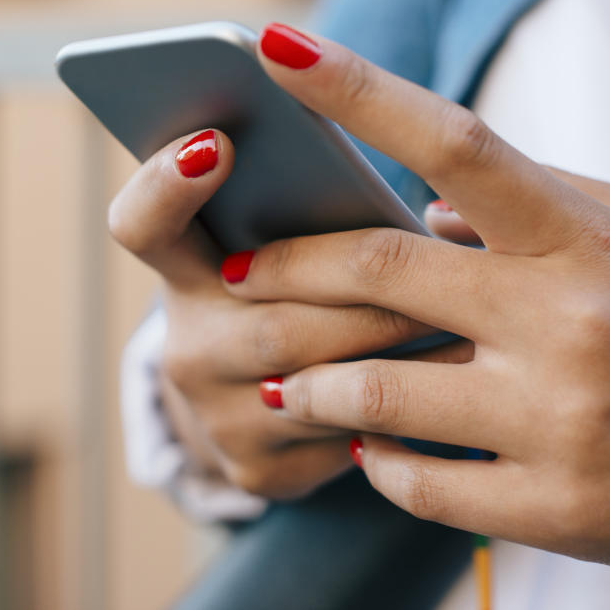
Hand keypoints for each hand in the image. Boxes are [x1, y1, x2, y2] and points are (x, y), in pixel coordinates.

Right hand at [108, 128, 465, 498]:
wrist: (259, 404)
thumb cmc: (297, 289)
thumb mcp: (281, 245)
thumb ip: (303, 204)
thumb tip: (379, 155)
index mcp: (184, 269)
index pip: (142, 225)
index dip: (166, 185)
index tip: (220, 142)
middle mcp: (188, 347)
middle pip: (272, 319)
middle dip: (360, 299)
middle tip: (429, 265)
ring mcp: (218, 415)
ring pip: (318, 383)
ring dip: (397, 351)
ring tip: (467, 319)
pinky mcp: (261, 467)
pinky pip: (344, 435)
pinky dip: (406, 407)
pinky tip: (458, 389)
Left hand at [225, 23, 609, 591]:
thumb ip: (553, 198)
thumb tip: (433, 196)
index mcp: (588, 239)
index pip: (454, 141)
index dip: (354, 89)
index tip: (275, 48)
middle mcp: (566, 322)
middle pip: (379, 267)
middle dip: (284, 265)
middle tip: (234, 270)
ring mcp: (557, 421)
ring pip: (374, 391)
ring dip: (308, 383)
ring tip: (281, 379)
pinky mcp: (554, 509)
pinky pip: (418, 484)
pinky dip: (373, 463)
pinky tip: (365, 450)